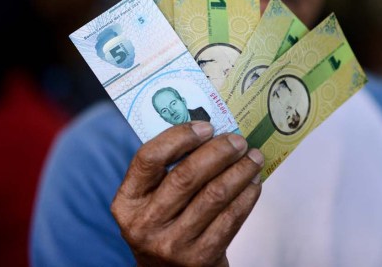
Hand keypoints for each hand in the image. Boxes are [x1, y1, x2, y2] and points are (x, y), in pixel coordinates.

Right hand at [111, 121, 263, 266]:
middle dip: (218, 152)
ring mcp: (172, 244)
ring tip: (253, 158)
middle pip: (186, 176)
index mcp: (127, 202)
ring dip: (239, 171)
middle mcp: (145, 224)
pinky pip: (230, 219)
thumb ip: (168, 169)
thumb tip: (209, 132)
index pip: (148, 158)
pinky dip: (247, 196)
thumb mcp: (151, 200)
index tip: (206, 127)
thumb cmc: (165, 224)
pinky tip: (254, 183)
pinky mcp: (200, 258)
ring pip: (214, 195)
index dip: (179, 137)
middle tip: (238, 141)